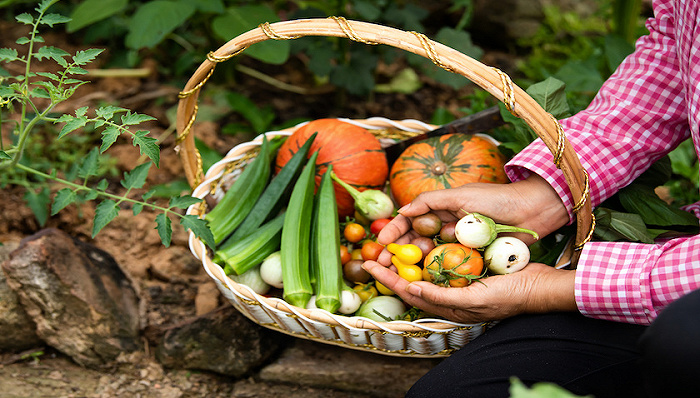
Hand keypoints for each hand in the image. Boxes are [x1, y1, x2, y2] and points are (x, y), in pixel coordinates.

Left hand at [363, 261, 576, 322]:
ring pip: (425, 270)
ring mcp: (459, 283)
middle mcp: (449, 296)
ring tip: (392, 244)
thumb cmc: (510, 296)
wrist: (539, 287)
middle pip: (412, 281)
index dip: (388, 278)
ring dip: (408, 258)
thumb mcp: (474, 300)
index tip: (369, 264)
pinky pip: (442, 262)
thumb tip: (412, 288)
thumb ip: (442, 297)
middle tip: (374, 252)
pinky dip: (428, 252)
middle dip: (392, 268)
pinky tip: (422, 239)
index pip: (410, 291)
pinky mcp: (469, 270)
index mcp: (448, 307)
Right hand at [374, 174, 569, 265]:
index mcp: (441, 208)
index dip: (393, 231)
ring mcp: (457, 241)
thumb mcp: (460, 196)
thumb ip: (430, 201)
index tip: (380, 244)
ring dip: (414, 262)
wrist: (531, 212)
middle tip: (384, 265)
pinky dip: (436, 270)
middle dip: (398, 252)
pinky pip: (448, 264)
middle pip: (414, 239)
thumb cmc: (496, 200)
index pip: (410, 220)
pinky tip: (425, 278)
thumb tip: (402, 211)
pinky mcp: (470, 255)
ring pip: (429, 254)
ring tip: (404, 271)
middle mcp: (446, 225)